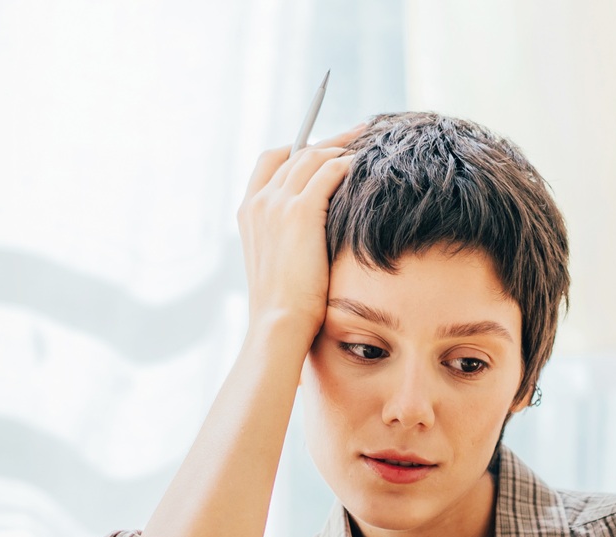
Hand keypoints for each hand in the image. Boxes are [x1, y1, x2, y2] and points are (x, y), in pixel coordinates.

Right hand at [237, 126, 361, 342]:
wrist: (279, 323)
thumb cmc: (285, 306)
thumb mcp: (280, 263)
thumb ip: (289, 237)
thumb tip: (315, 233)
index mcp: (248, 212)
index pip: (270, 161)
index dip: (298, 149)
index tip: (323, 147)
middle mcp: (258, 201)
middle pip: (295, 153)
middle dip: (328, 140)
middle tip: (357, 133)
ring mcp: (276, 204)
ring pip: (312, 157)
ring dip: (341, 148)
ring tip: (368, 147)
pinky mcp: (300, 212)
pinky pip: (329, 171)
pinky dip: (347, 164)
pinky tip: (365, 166)